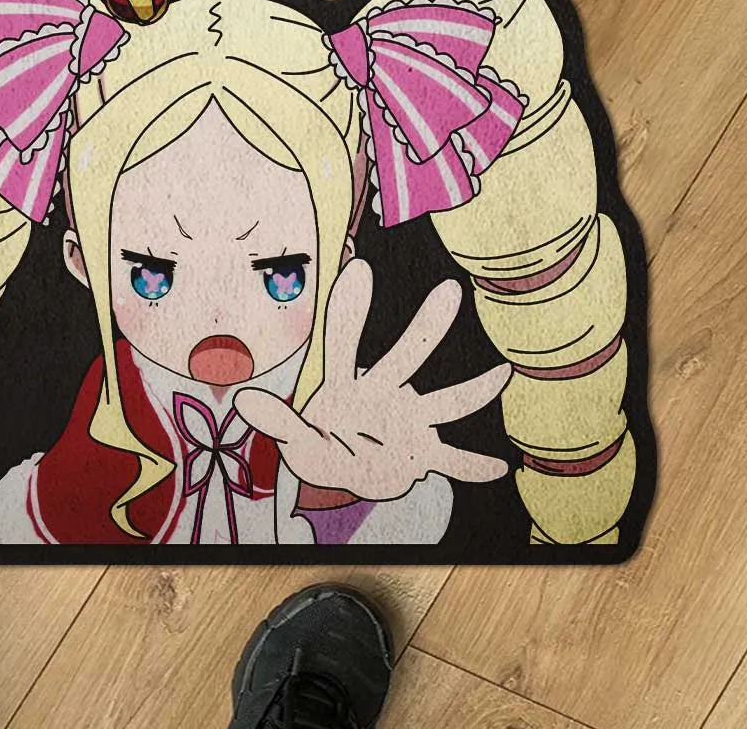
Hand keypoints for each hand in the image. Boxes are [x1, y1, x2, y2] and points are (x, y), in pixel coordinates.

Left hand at [234, 259, 510, 501]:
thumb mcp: (294, 439)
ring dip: (471, 390)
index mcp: (346, 386)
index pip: (345, 341)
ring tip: (501, 373)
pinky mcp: (421, 453)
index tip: (360, 271)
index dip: (350, 310)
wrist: (345, 474)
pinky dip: (470, 466)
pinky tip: (496, 468)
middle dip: (425, 327)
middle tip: (450, 291)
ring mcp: (407, 422)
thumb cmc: (320, 445)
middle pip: (404, 358)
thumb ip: (276, 422)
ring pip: (442, 402)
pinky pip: (450, 460)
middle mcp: (383, 394)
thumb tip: (246, 401)